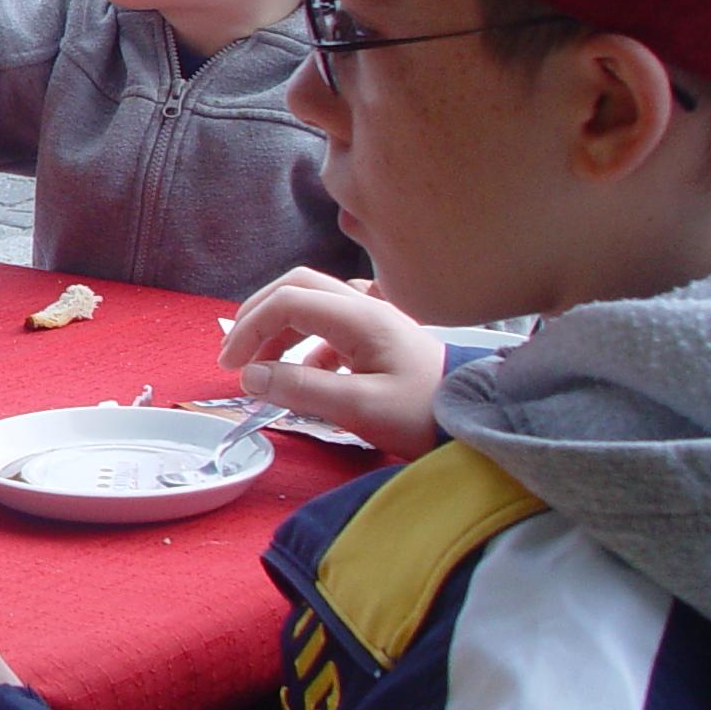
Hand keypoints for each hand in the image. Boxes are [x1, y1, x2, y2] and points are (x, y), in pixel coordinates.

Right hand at [221, 267, 444, 458]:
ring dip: (278, 330)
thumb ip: (302, 389)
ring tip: (262, 368)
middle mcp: (366, 306)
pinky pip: (329, 325)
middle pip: (295, 288)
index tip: (232, 367)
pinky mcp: (379, 337)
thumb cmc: (423, 415)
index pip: (287, 301)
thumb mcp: (361, 408)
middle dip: (257, 317)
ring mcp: (374, 318)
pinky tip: (305, 376)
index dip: (250, 328)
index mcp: (360, 317)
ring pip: (310, 304)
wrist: (478, 421)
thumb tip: (250, 376)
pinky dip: (304, 345)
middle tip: (236, 355)